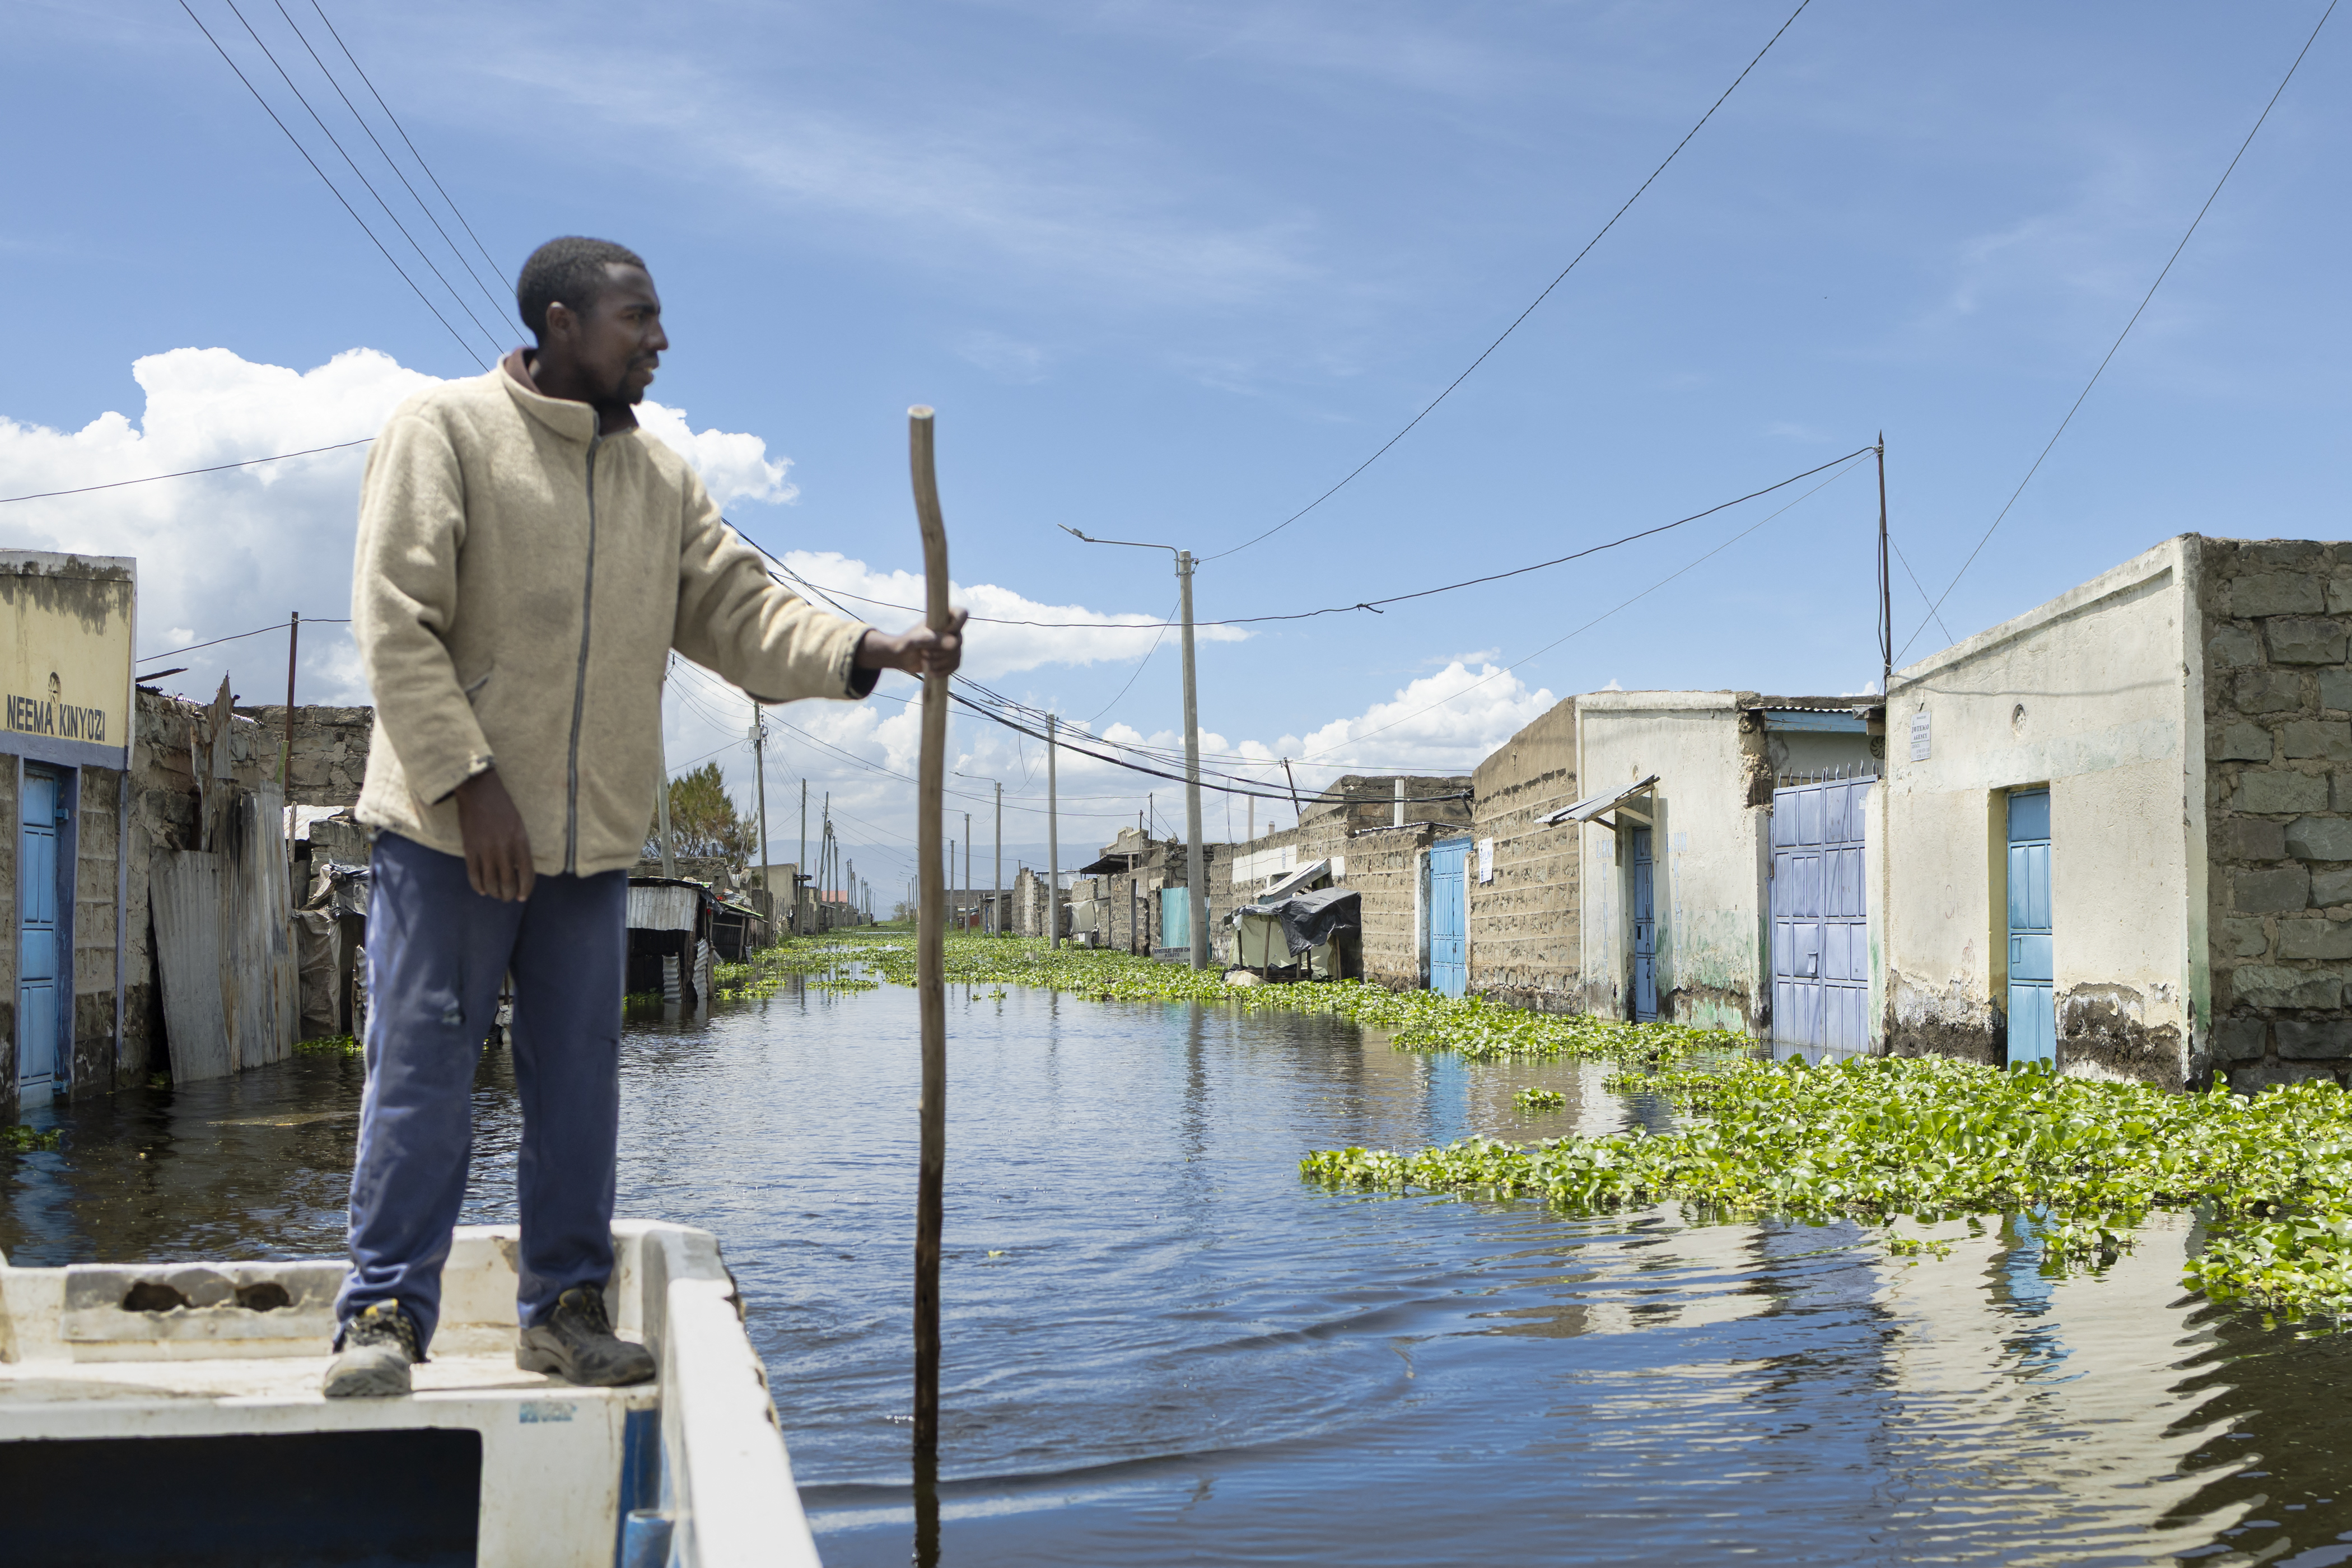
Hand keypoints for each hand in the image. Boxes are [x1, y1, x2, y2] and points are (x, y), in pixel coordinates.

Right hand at [454, 769, 535, 901]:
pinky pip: (473, 874)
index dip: (525, 889)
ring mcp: (485, 849)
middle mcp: (504, 848)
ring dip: (494, 892)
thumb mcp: (519, 825)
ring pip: (490, 882)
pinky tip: (481, 890)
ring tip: (495, 894)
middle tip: (507, 897)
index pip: (527, 874)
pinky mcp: (469, 848)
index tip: (523, 896)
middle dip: (508, 895)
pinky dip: (478, 885)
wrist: (479, 790)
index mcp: (520, 841)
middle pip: (508, 883)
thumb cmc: (502, 806)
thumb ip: (519, 846)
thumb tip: (518, 870)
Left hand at [855, 608, 967, 678]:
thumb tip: (955, 644)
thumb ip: (933, 640)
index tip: (945, 631)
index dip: (958, 623)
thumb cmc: (906, 644)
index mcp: (943, 619)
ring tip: (924, 660)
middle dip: (939, 651)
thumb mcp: (916, 641)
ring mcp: (952, 645)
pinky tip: (930, 670)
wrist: (902, 657)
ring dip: (938, 662)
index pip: (962, 614)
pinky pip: (955, 666)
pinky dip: (942, 671)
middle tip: (924, 651)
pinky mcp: (951, 659)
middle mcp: (950, 631)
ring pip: (956, 656)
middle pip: (958, 642)